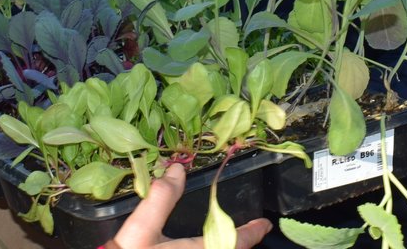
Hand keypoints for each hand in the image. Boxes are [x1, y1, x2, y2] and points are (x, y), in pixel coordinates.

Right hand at [106, 164, 271, 248]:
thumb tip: (179, 167)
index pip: (234, 242)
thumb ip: (161, 197)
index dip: (251, 233)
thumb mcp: (141, 226)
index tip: (265, 225)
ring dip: (225, 248)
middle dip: (240, 244)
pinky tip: (201, 246)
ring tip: (230, 239)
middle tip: (251, 233)